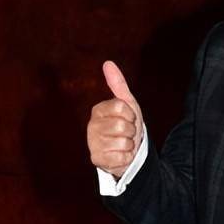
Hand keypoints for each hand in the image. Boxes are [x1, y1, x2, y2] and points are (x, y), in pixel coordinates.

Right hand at [87, 61, 143, 177]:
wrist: (127, 151)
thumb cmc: (127, 125)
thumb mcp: (127, 104)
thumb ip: (118, 84)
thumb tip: (108, 63)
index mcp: (98, 110)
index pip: (121, 106)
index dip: (131, 114)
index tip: (128, 118)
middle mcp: (92, 126)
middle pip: (122, 125)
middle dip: (131, 131)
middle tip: (126, 134)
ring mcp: (93, 144)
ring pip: (123, 142)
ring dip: (129, 145)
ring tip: (123, 144)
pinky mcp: (97, 160)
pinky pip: (121, 157)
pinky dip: (126, 157)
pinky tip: (120, 156)